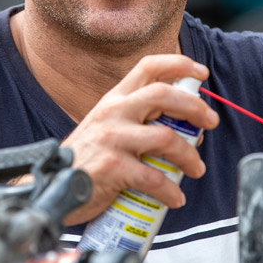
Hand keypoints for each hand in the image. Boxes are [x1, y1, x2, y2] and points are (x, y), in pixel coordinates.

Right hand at [61, 55, 218, 225]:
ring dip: (190, 156)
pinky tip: (175, 198)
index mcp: (114, 99)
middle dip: (195, 107)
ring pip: (167, 139)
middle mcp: (113, 112)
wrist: (52, 186)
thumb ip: (141, 124)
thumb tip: (188, 132)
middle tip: (210, 122)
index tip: (201, 72)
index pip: (148, 67)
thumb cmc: (88, 160)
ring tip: (196, 170)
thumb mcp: (109, 129)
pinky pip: (155, 178)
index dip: (179, 64)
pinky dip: (171, 191)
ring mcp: (112, 138)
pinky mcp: (112, 168)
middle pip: (163, 95)